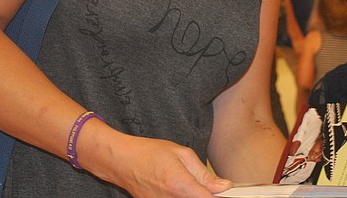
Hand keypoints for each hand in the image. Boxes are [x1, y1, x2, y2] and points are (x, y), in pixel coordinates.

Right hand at [85, 133, 232, 197]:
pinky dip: (181, 196)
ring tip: (186, 182)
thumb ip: (204, 173)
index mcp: (180, 185)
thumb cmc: (150, 153)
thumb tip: (224, 186)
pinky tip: (178, 187)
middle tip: (206, 185)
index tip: (224, 191)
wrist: (122, 161)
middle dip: (206, 194)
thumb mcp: (182, 154)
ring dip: (192, 195)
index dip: (220, 196)